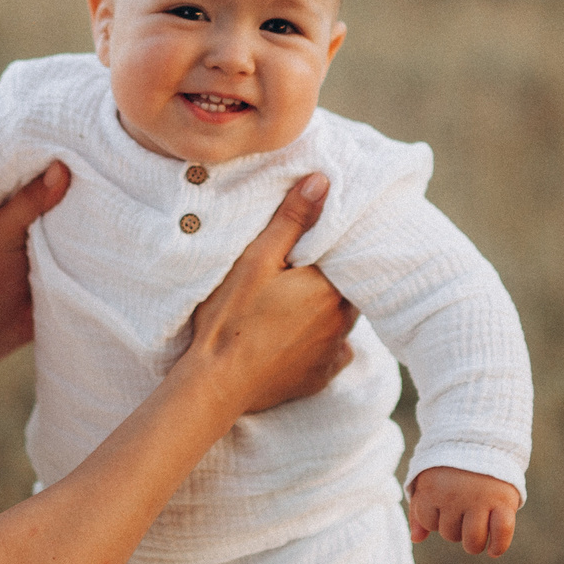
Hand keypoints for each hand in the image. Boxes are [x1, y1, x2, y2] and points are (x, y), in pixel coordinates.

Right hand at [181, 172, 356, 416]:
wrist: (216, 383)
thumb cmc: (231, 318)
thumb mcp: (257, 259)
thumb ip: (293, 220)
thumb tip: (323, 181)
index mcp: (331, 289)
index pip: (347, 259)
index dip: (330, 250)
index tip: (308, 248)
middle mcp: (342, 322)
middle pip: (346, 289)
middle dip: (328, 279)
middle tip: (299, 271)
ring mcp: (333, 353)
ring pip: (341, 319)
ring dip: (326, 309)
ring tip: (296, 302)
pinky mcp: (321, 377)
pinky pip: (333, 352)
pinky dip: (321, 342)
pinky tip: (297, 336)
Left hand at [407, 467, 520, 555]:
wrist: (485, 438)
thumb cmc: (451, 466)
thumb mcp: (428, 481)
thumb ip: (419, 510)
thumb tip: (416, 539)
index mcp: (433, 488)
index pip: (428, 523)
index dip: (435, 518)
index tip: (443, 503)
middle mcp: (455, 495)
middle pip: (450, 535)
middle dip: (455, 527)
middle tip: (463, 509)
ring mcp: (480, 499)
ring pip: (473, 541)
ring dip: (473, 542)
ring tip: (476, 528)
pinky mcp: (503, 501)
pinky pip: (502, 533)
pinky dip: (498, 546)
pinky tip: (494, 550)